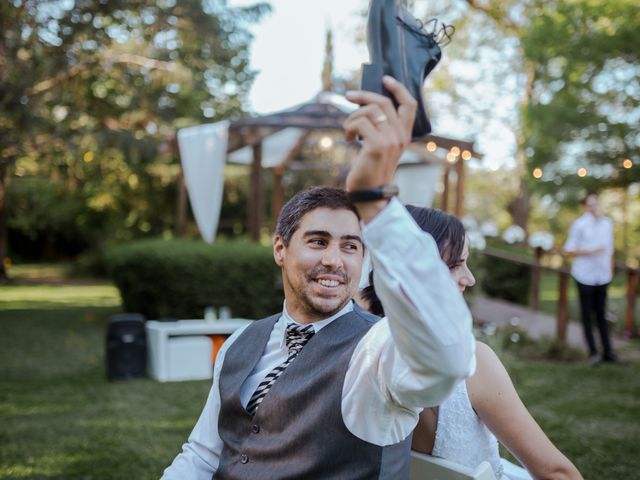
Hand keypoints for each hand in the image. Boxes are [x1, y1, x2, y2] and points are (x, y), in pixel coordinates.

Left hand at [344, 76, 416, 192]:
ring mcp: (390, 140)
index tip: (385, 79)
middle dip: (364, 96)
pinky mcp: (376, 146)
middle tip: (349, 96)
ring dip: (352, 117)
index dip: (398, 88)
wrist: (370, 195)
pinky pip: (359, 123)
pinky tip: (348, 138)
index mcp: (404, 135)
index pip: (409, 104)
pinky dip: (349, 127)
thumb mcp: (381, 147)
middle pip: (384, 102)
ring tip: (348, 131)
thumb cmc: (371, 171)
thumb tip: (365, 104)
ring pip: (369, 111)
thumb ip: (380, 128)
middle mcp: (400, 136)